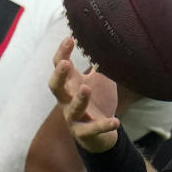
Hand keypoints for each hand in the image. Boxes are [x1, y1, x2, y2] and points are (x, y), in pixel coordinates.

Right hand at [49, 37, 119, 152]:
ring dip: (79, 99)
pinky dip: (103, 126)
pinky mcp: (84, 133)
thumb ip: (101, 63)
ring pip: (72, 109)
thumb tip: (108, 40)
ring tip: (86, 88)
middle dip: (58, 75)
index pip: (60, 66)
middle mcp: (67, 100)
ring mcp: (74, 118)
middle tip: (65, 63)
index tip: (70, 38)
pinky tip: (115, 122)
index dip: (62, 52)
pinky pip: (92, 130)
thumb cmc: (98, 100)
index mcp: (70, 84)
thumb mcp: (100, 80)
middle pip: (55, 87)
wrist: (103, 132)